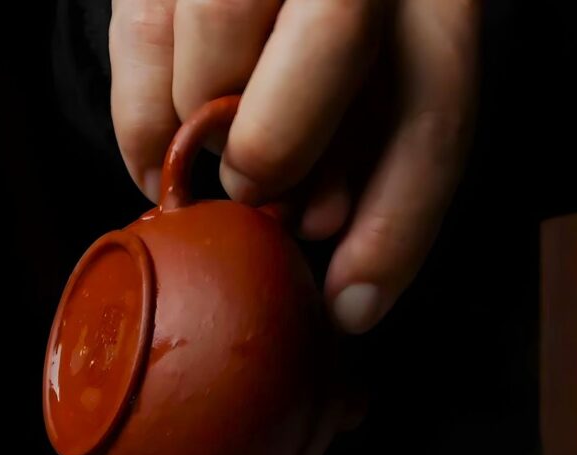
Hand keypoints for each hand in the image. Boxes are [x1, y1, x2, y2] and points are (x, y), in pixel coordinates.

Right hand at [109, 0, 478, 332]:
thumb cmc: (341, 55)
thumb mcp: (384, 106)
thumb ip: (377, 181)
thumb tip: (350, 298)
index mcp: (433, 0)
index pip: (435, 104)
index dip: (397, 219)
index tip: (350, 301)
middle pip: (337, 26)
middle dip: (284, 138)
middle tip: (257, 197)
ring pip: (222, 21)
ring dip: (206, 124)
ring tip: (220, 157)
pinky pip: (141, 34)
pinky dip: (143, 120)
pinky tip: (160, 163)